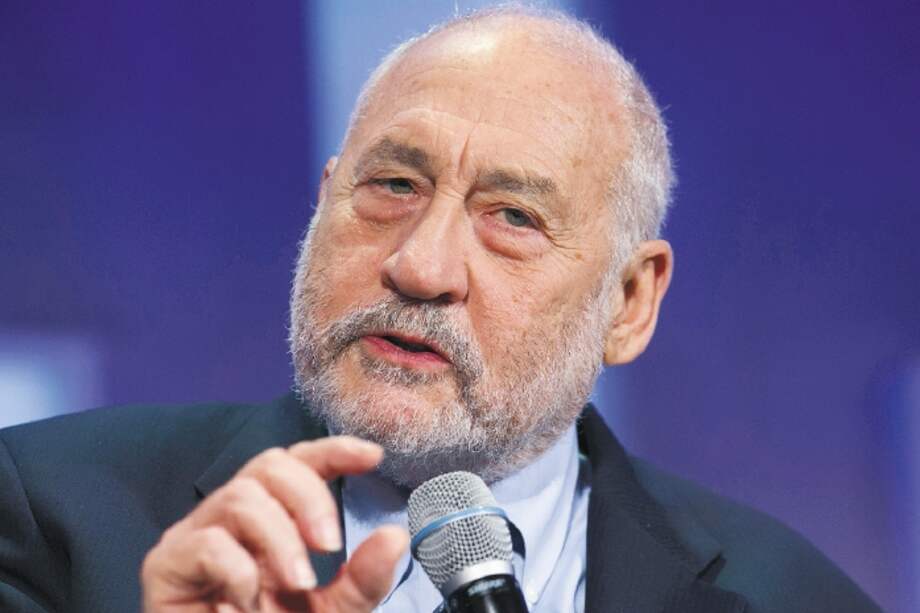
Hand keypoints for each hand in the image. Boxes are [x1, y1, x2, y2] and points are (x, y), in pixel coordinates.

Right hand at [141, 436, 408, 611]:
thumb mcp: (332, 611)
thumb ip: (363, 580)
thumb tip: (396, 535)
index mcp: (272, 521)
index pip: (298, 464)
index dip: (333, 450)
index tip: (373, 456)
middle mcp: (232, 519)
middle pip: (268, 464)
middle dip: (307, 496)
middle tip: (328, 544)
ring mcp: (196, 537)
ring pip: (240, 497)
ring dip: (280, 539)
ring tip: (297, 584)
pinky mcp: (166, 564)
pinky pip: (208, 542)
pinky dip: (240, 572)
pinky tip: (245, 603)